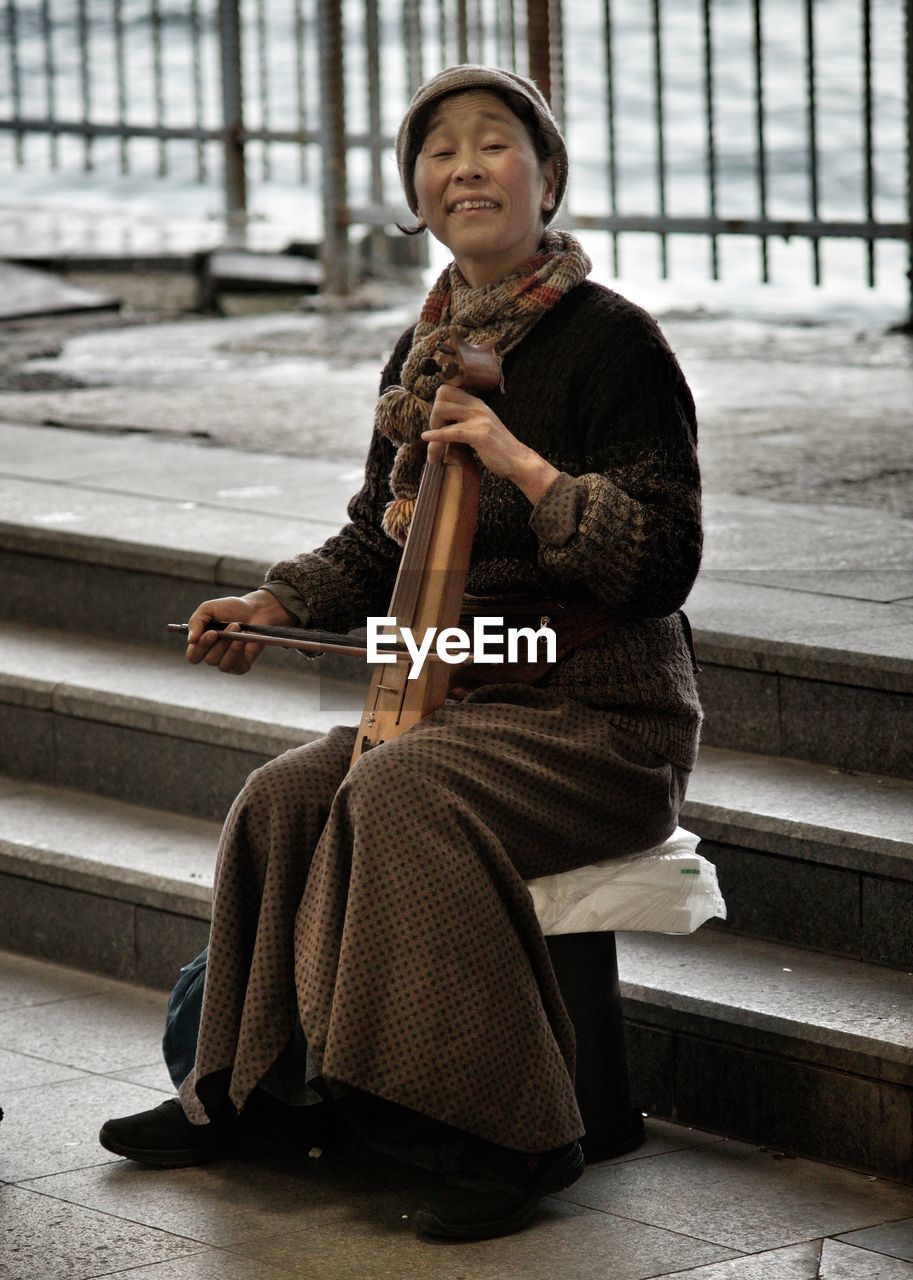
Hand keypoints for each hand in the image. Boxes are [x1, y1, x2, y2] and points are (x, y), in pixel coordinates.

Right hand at [185, 588, 297, 675]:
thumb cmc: (231, 609)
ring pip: (221, 664)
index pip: (193, 656)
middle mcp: (213, 655)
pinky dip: (238, 652)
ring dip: (229, 646)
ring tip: (238, 629)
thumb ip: (195, 622)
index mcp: (202, 644)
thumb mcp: (208, 609)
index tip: (212, 632)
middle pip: (208, 660)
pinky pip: (234, 667)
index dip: (199, 647)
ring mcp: (227, 661)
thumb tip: (191, 640)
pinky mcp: (241, 666)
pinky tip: (243, 641)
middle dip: (218, 644)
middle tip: (229, 627)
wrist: (256, 609)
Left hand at [422, 384, 559, 503]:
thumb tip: (443, 423)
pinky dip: (436, 437)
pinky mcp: (479, 435)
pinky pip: (450, 432)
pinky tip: (426, 439)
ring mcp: (479, 419)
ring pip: (441, 411)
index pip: (446, 390)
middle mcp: (477, 407)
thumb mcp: (482, 427)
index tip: (439, 424)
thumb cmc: (498, 449)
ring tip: (433, 448)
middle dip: (432, 417)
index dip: (438, 405)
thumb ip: (466, 420)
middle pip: (441, 397)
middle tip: (435, 436)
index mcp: (477, 404)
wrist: (518, 460)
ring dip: (433, 429)